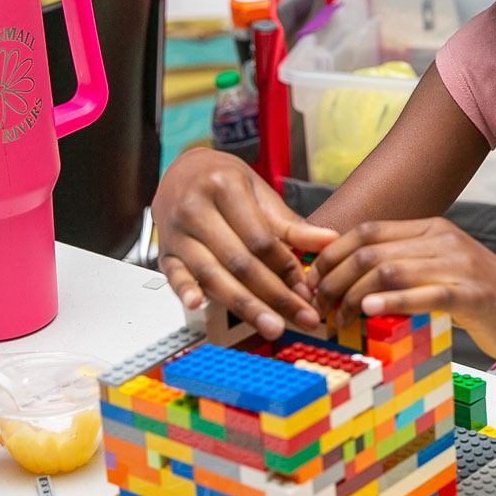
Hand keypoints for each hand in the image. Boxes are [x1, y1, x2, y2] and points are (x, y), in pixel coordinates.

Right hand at [151, 149, 336, 338]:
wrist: (182, 169)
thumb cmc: (225, 182)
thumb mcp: (260, 193)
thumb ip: (291, 223)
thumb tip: (330, 241)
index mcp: (225, 188)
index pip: (260, 239)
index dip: (285, 268)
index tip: (307, 292)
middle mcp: (196, 208)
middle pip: (239, 262)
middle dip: (274, 296)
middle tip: (300, 319)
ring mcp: (176, 231)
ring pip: (212, 275)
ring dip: (244, 306)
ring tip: (272, 326)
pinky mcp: (164, 251)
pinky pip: (173, 275)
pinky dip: (185, 291)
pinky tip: (198, 305)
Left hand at [309, 218, 495, 362]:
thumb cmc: (482, 301)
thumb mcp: (439, 274)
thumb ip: (402, 271)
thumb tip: (347, 285)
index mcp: (431, 229)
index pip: (366, 231)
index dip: (330, 256)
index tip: (310, 284)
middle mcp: (442, 240)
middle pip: (369, 250)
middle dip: (333, 280)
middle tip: (317, 310)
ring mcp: (459, 265)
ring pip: (389, 269)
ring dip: (352, 297)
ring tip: (337, 320)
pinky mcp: (473, 294)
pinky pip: (425, 293)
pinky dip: (392, 302)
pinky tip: (370, 313)